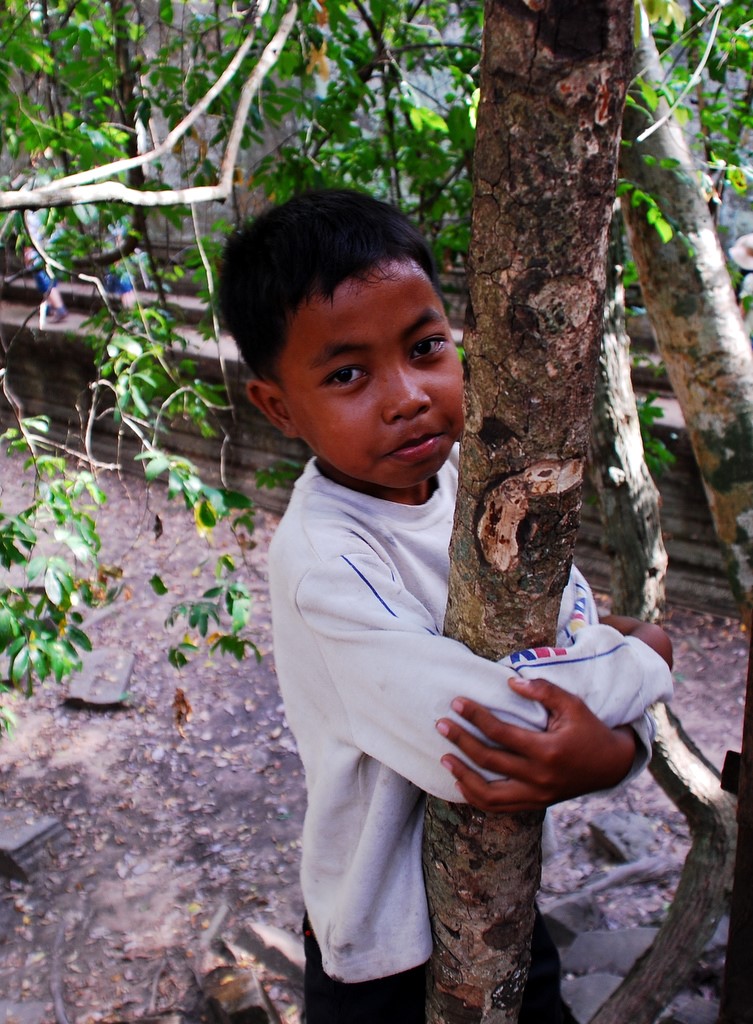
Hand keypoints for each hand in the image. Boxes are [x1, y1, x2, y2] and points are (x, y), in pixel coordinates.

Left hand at [436, 677, 636, 813]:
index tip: (457, 703)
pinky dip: (477, 798)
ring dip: (463, 776)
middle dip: (461, 741)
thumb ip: (543, 691)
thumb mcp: (573, 705)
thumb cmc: (589, 730)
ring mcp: (537, 795)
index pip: (501, 734)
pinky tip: (461, 783)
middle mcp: (539, 777)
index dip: (476, 717)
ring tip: (444, 758)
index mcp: (547, 751)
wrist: (611, 765)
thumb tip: (510, 683)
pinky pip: (499, 808)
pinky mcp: (536, 804)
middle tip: (441, 724)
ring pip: (490, 795)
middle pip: (489, 761)